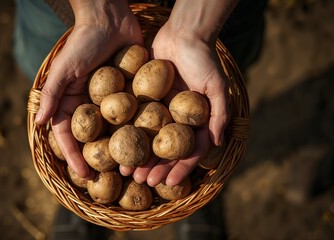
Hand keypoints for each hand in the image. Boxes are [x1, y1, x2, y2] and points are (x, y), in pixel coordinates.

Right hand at [35, 0, 141, 178]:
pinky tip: (149, 146)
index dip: (76, 157)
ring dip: (123, 150)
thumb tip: (38, 123)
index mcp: (73, 102)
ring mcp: (114, 101)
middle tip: (111, 178)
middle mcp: (93, 105)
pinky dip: (140, 130)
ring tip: (132, 168)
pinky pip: (136, 115)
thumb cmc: (83, 42)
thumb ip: (52, 94)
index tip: (85, 176)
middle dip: (101, 159)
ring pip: (117, 131)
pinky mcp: (133, 93)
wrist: (111, 18)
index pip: (70, 136)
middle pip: (95, 138)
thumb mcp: (65, 68)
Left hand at [120, 17, 230, 186]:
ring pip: (147, 139)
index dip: (180, 168)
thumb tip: (217, 143)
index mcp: (195, 121)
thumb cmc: (204, 59)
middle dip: (155, 167)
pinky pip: (135, 120)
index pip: (188, 151)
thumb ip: (219, 114)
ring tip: (126, 171)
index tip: (169, 183)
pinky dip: (126, 134)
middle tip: (142, 181)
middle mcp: (177, 120)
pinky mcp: (143, 99)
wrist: (183, 34)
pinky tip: (115, 145)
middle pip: (165, 150)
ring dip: (138, 156)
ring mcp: (160, 111)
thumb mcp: (217, 87)